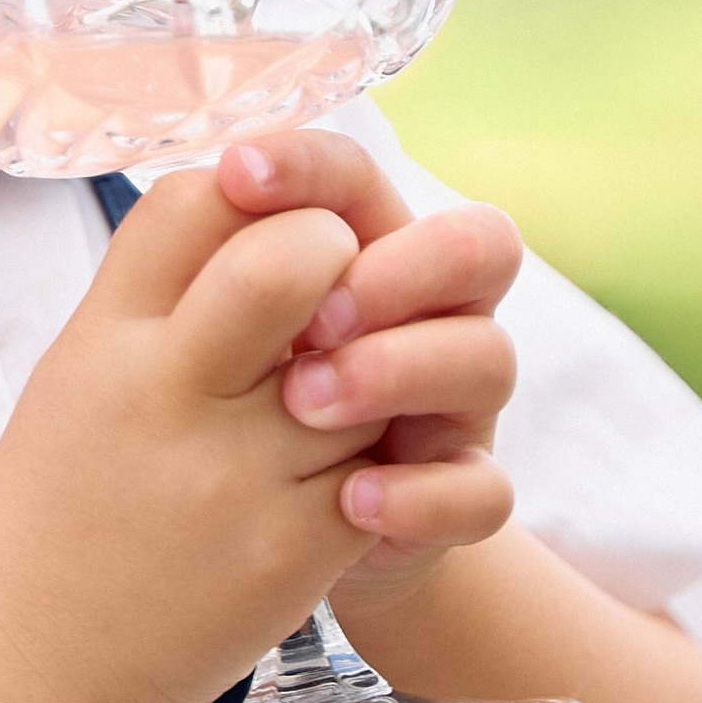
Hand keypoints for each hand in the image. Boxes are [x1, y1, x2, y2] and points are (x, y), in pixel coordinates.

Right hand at [0, 166, 389, 702]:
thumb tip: (251, 189)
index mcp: (106, 337)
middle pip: (289, 263)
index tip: (269, 223)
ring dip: (368, 371)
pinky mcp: (290, 553)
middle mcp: (166, 394)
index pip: (195, 199)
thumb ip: (158, 288)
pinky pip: (382, 472)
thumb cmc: (63, 496)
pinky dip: (378, 465)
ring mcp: (233, 476)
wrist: (31, 657)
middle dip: (335, 256)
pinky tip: (341, 473)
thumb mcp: (81, 367)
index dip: (255, 189)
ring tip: (335, 393)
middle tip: (335, 289)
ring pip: (363, 369)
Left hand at [214, 132, 519, 624]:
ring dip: (397, 370)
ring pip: (489, 358)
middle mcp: (430, 313)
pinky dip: (423, 494)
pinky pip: (483, 492)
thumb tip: (218, 181)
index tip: (237, 177)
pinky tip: (352, 500)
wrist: (255, 534)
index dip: (312, 167)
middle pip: (476, 246)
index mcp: (365, 249)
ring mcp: (457, 405)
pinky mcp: (461, 495)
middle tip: (310, 320)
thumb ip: (219, 253)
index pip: (366, 179)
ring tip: (301, 404)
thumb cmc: (234, 402)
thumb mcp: (212, 324)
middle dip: (396, 272)